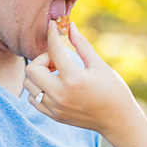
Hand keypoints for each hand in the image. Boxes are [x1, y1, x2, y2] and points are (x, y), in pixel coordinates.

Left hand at [25, 20, 144, 137]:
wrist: (118, 120)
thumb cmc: (113, 90)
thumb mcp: (99, 65)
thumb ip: (82, 45)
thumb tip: (69, 26)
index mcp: (74, 79)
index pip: (54, 50)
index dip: (52, 34)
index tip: (53, 26)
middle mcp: (61, 94)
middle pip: (31, 69)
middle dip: (42, 59)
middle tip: (58, 61)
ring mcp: (55, 107)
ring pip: (28, 84)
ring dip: (39, 75)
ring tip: (56, 74)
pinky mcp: (54, 115)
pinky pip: (33, 99)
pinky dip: (39, 89)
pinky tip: (54, 85)